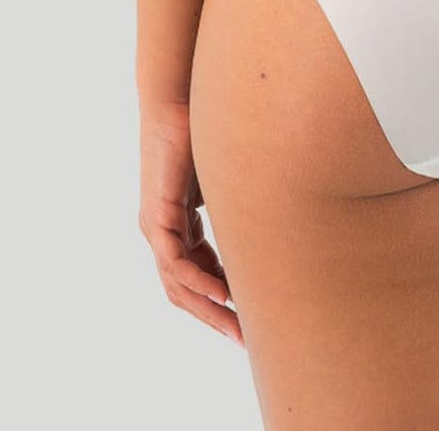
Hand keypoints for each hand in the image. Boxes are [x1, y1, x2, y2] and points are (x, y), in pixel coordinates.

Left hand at [139, 100, 242, 344]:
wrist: (182, 97)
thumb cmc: (208, 126)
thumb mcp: (230, 178)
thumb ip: (243, 202)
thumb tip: (281, 212)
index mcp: (182, 223)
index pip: (200, 273)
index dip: (222, 299)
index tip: (249, 318)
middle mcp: (165, 230)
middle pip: (186, 289)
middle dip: (216, 317)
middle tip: (245, 340)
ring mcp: (158, 226)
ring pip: (179, 284)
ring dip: (208, 309)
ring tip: (237, 329)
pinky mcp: (157, 216)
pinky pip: (175, 263)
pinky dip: (198, 282)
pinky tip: (222, 295)